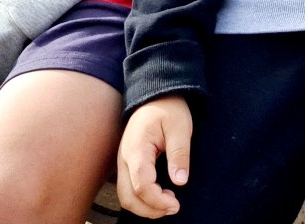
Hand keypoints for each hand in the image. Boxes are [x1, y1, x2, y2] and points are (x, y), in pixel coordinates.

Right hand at [117, 95, 192, 217]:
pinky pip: (129, 189)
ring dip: (145, 207)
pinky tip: (161, 194)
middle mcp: (124, 158)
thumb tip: (180, 181)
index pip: (141, 186)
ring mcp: (123, 162)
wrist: (156, 95)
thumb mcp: (180, 127)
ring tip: (169, 202)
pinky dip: (142, 199)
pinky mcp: (128, 164)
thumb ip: (179, 154)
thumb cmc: (169, 109)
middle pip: (128, 197)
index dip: (157, 201)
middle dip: (150, 210)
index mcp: (137, 148)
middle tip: (174, 207)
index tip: (176, 205)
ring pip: (125, 196)